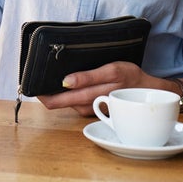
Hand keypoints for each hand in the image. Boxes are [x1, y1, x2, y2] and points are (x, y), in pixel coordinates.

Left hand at [38, 61, 152, 116]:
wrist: (150, 92)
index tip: (32, 85)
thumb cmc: (130, 76)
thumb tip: (65, 82)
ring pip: (69, 104)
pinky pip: (78, 106)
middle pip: (62, 102)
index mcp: (94, 92)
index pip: (60, 98)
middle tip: (32, 86)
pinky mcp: (97, 111)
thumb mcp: (112, 70)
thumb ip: (87, 77)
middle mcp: (92, 103)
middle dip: (46, 95)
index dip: (44, 93)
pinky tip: (62, 90)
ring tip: (44, 84)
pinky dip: (68, 98)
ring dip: (57, 97)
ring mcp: (94, 109)